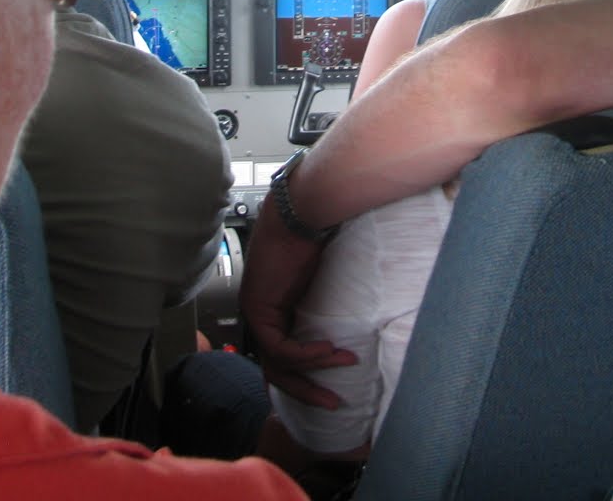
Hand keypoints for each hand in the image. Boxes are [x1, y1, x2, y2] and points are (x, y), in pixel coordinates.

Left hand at [240, 202, 356, 407]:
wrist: (303, 211)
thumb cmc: (316, 235)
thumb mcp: (324, 280)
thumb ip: (326, 305)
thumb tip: (356, 322)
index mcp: (274, 307)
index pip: (281, 355)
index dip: (303, 375)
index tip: (330, 385)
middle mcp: (260, 311)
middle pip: (275, 368)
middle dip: (305, 389)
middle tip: (333, 402)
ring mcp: (256, 310)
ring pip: (276, 364)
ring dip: (312, 373)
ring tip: (344, 364)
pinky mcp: (259, 308)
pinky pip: (281, 348)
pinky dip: (308, 355)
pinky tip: (331, 350)